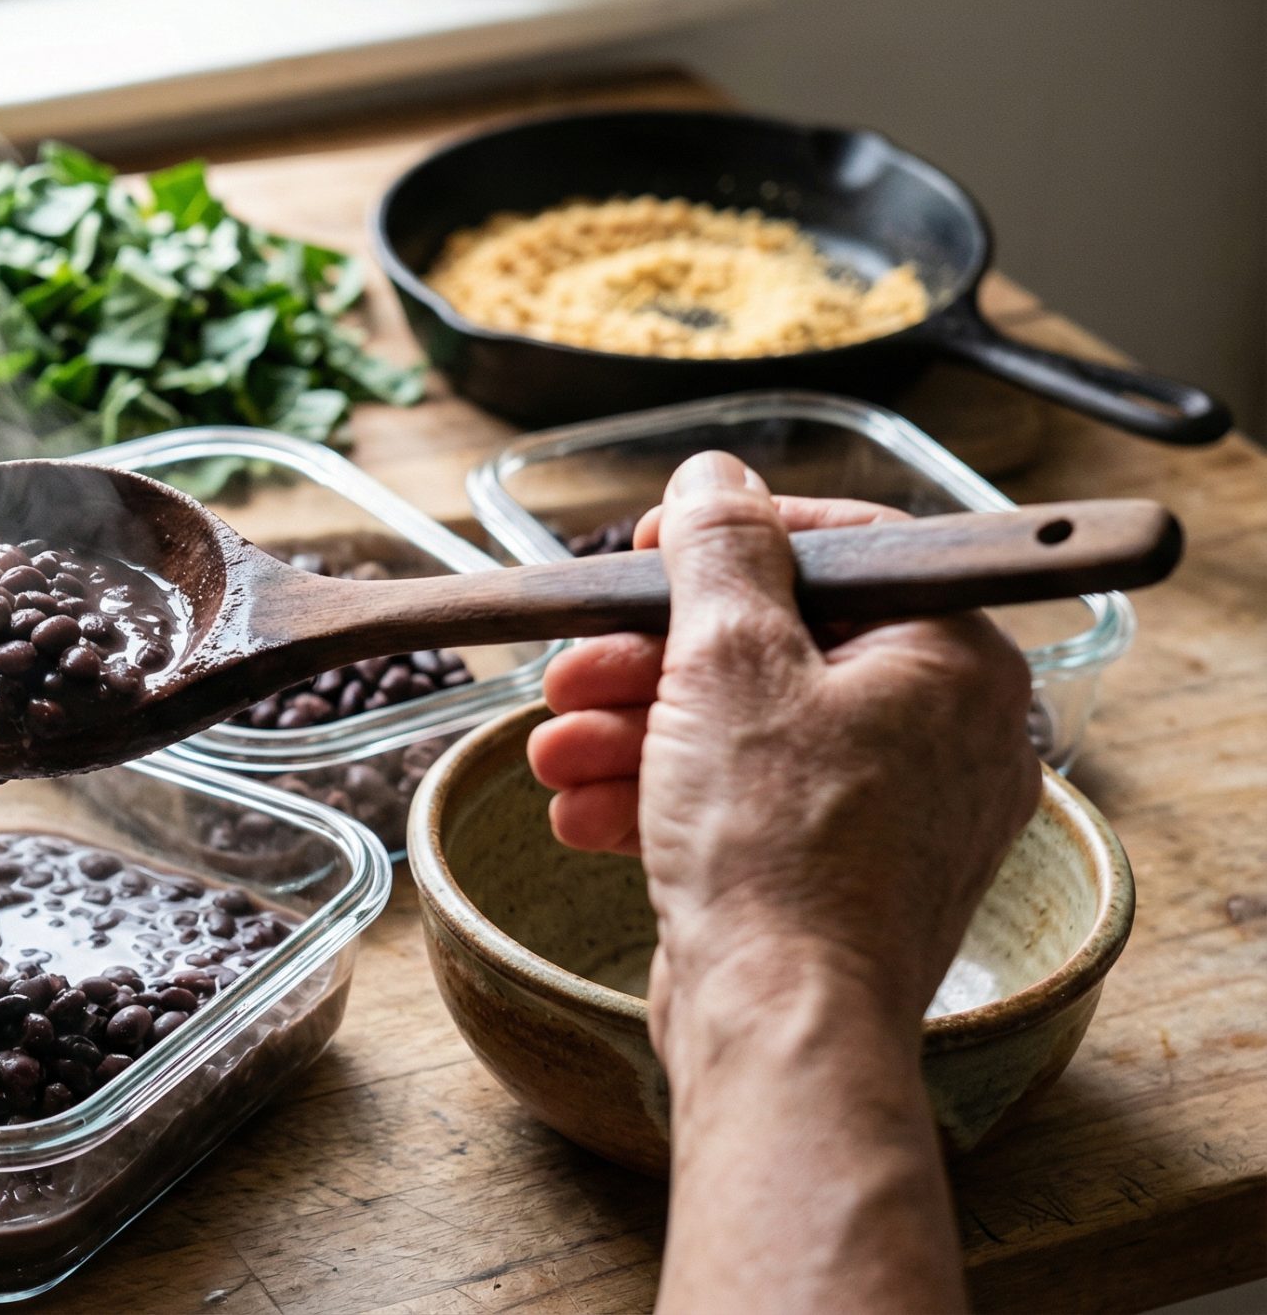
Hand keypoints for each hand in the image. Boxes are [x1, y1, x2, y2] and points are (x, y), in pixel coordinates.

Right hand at [527, 451, 1040, 1040]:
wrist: (779, 1026)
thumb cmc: (776, 845)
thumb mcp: (727, 661)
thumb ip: (720, 554)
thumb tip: (717, 478)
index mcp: (953, 660)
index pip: (846, 551)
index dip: (732, 544)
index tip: (649, 550)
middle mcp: (943, 733)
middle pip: (776, 649)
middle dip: (648, 662)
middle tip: (572, 670)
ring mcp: (895, 814)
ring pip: (745, 734)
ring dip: (633, 734)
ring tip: (552, 753)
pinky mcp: (840, 878)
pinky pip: (746, 808)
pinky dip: (662, 801)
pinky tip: (581, 812)